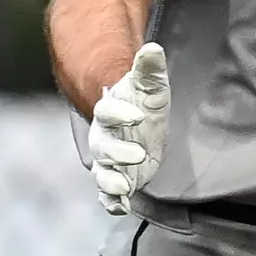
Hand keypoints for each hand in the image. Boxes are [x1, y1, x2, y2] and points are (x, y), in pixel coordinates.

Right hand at [86, 42, 169, 214]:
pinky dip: (113, 201)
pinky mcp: (117, 179)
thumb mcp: (152, 85)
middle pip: (103, 146)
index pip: (107, 111)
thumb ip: (149, 68)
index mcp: (110, 112)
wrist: (140, 124)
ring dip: (112, 181)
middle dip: (118, 152)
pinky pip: (108, 193)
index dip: (120, 113)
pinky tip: (124, 207)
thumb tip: (153, 48)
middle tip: (138, 154)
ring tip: (124, 188)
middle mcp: (103, 138)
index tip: (138, 114)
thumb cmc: (144, 101)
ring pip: (102, 173)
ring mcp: (108, 160)